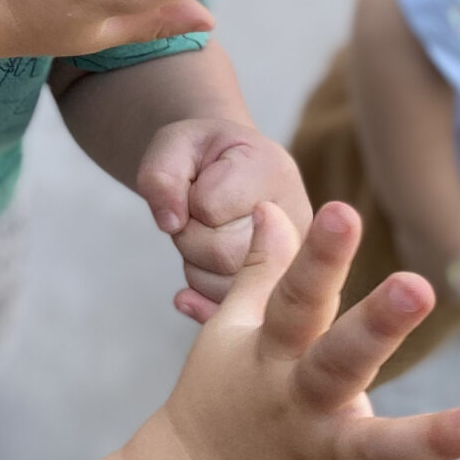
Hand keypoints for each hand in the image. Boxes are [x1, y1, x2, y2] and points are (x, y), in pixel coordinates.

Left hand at [132, 122, 314, 322]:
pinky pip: (238, 314)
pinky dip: (204, 304)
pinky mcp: (282, 291)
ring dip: (198, 270)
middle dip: (191, 240)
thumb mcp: (174, 145)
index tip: (196, 186)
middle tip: (196, 218)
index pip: (210, 206)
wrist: (224, 166)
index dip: (186, 202)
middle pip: (224, 255)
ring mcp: (296, 262)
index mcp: (272, 170)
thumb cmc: (201, 153)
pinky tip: (190, 295)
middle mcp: (296, 219)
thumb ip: (162, 175)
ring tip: (210, 238)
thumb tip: (170, 223)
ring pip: (230, 292)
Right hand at [157, 200, 459, 459]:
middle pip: (338, 363)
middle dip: (376, 326)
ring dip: (435, 438)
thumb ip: (261, 271)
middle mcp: (300, 407)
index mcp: (270, 355)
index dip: (317, 256)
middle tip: (419, 284)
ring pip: (382, 451)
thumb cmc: (220, 395)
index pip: (295, 298)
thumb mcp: (229, 331)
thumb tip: (273, 206)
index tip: (342, 211)